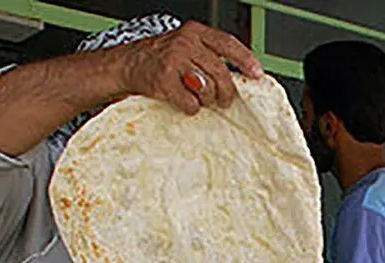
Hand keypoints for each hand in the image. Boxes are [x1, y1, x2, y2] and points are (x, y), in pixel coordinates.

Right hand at [117, 21, 263, 114]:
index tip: (257, 74)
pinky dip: (191, 108)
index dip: (245, 60)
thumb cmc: (162, 58)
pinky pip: (191, 103)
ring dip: (207, 100)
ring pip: (208, 89)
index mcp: (195, 32)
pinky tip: (183, 101)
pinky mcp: (164, 80)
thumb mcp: (187, 46)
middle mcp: (185, 43)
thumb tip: (240, 76)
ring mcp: (174, 60)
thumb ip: (209, 55)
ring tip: (198, 97)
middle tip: (225, 101)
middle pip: (220, 72)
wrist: (128, 64)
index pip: (227, 44)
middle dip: (226, 92)